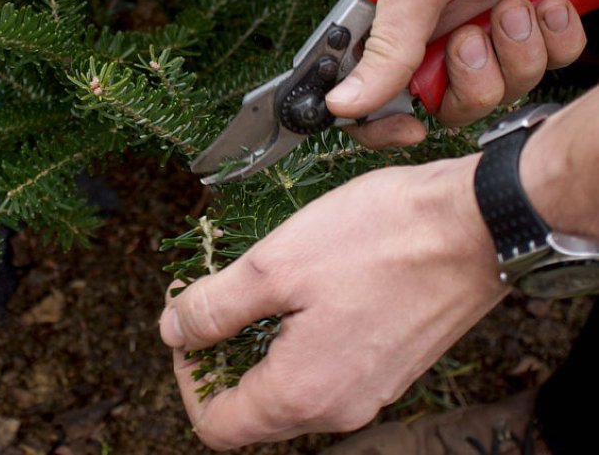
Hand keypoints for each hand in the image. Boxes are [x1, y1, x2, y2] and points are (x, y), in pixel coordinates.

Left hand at [159, 156, 510, 449]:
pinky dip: (297, 345)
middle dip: (220, 359)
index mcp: (302, 393)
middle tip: (211, 301)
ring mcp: (370, 391)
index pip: (217, 425)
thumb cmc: (379, 239)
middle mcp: (338, 408)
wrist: (479, 225)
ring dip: (258, 349)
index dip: (187, 378)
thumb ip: (213, 309)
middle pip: (253, 412)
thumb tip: (173, 333)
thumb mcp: (274, 266)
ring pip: (289, 391)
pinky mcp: (391, 367)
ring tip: (254, 291)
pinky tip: (301, 296)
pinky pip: (325, 373)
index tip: (186, 326)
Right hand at [327, 0, 586, 148]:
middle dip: (467, 81)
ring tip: (513, 6)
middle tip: (471, 39)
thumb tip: (341, 105)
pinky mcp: (525, 21)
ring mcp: (478, 28)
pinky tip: (547, 2)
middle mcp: (429, 33)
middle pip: (441, 103)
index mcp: (384, 21)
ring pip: (495, 89)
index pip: (367, 93)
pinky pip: (544, 62)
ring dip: (513, 53)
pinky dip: (552, 39)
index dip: (381, 121)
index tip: (409, 128)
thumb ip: (385, 48)